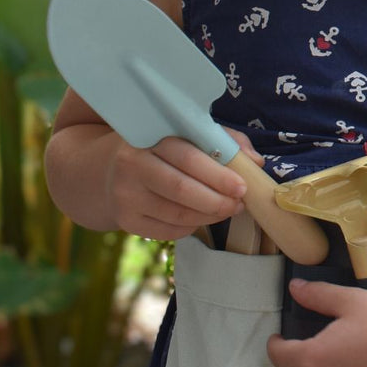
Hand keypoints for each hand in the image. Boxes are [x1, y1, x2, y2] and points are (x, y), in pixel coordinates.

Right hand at [106, 128, 262, 239]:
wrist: (111, 171)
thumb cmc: (164, 151)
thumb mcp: (190, 135)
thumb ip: (226, 142)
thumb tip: (254, 162)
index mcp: (150, 138)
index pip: (187, 158)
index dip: (217, 175)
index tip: (242, 187)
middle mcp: (132, 165)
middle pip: (180, 189)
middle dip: (217, 200)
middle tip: (239, 204)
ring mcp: (125, 194)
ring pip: (176, 213)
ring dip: (209, 216)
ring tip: (228, 210)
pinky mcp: (126, 220)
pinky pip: (168, 230)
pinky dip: (192, 226)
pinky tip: (202, 217)